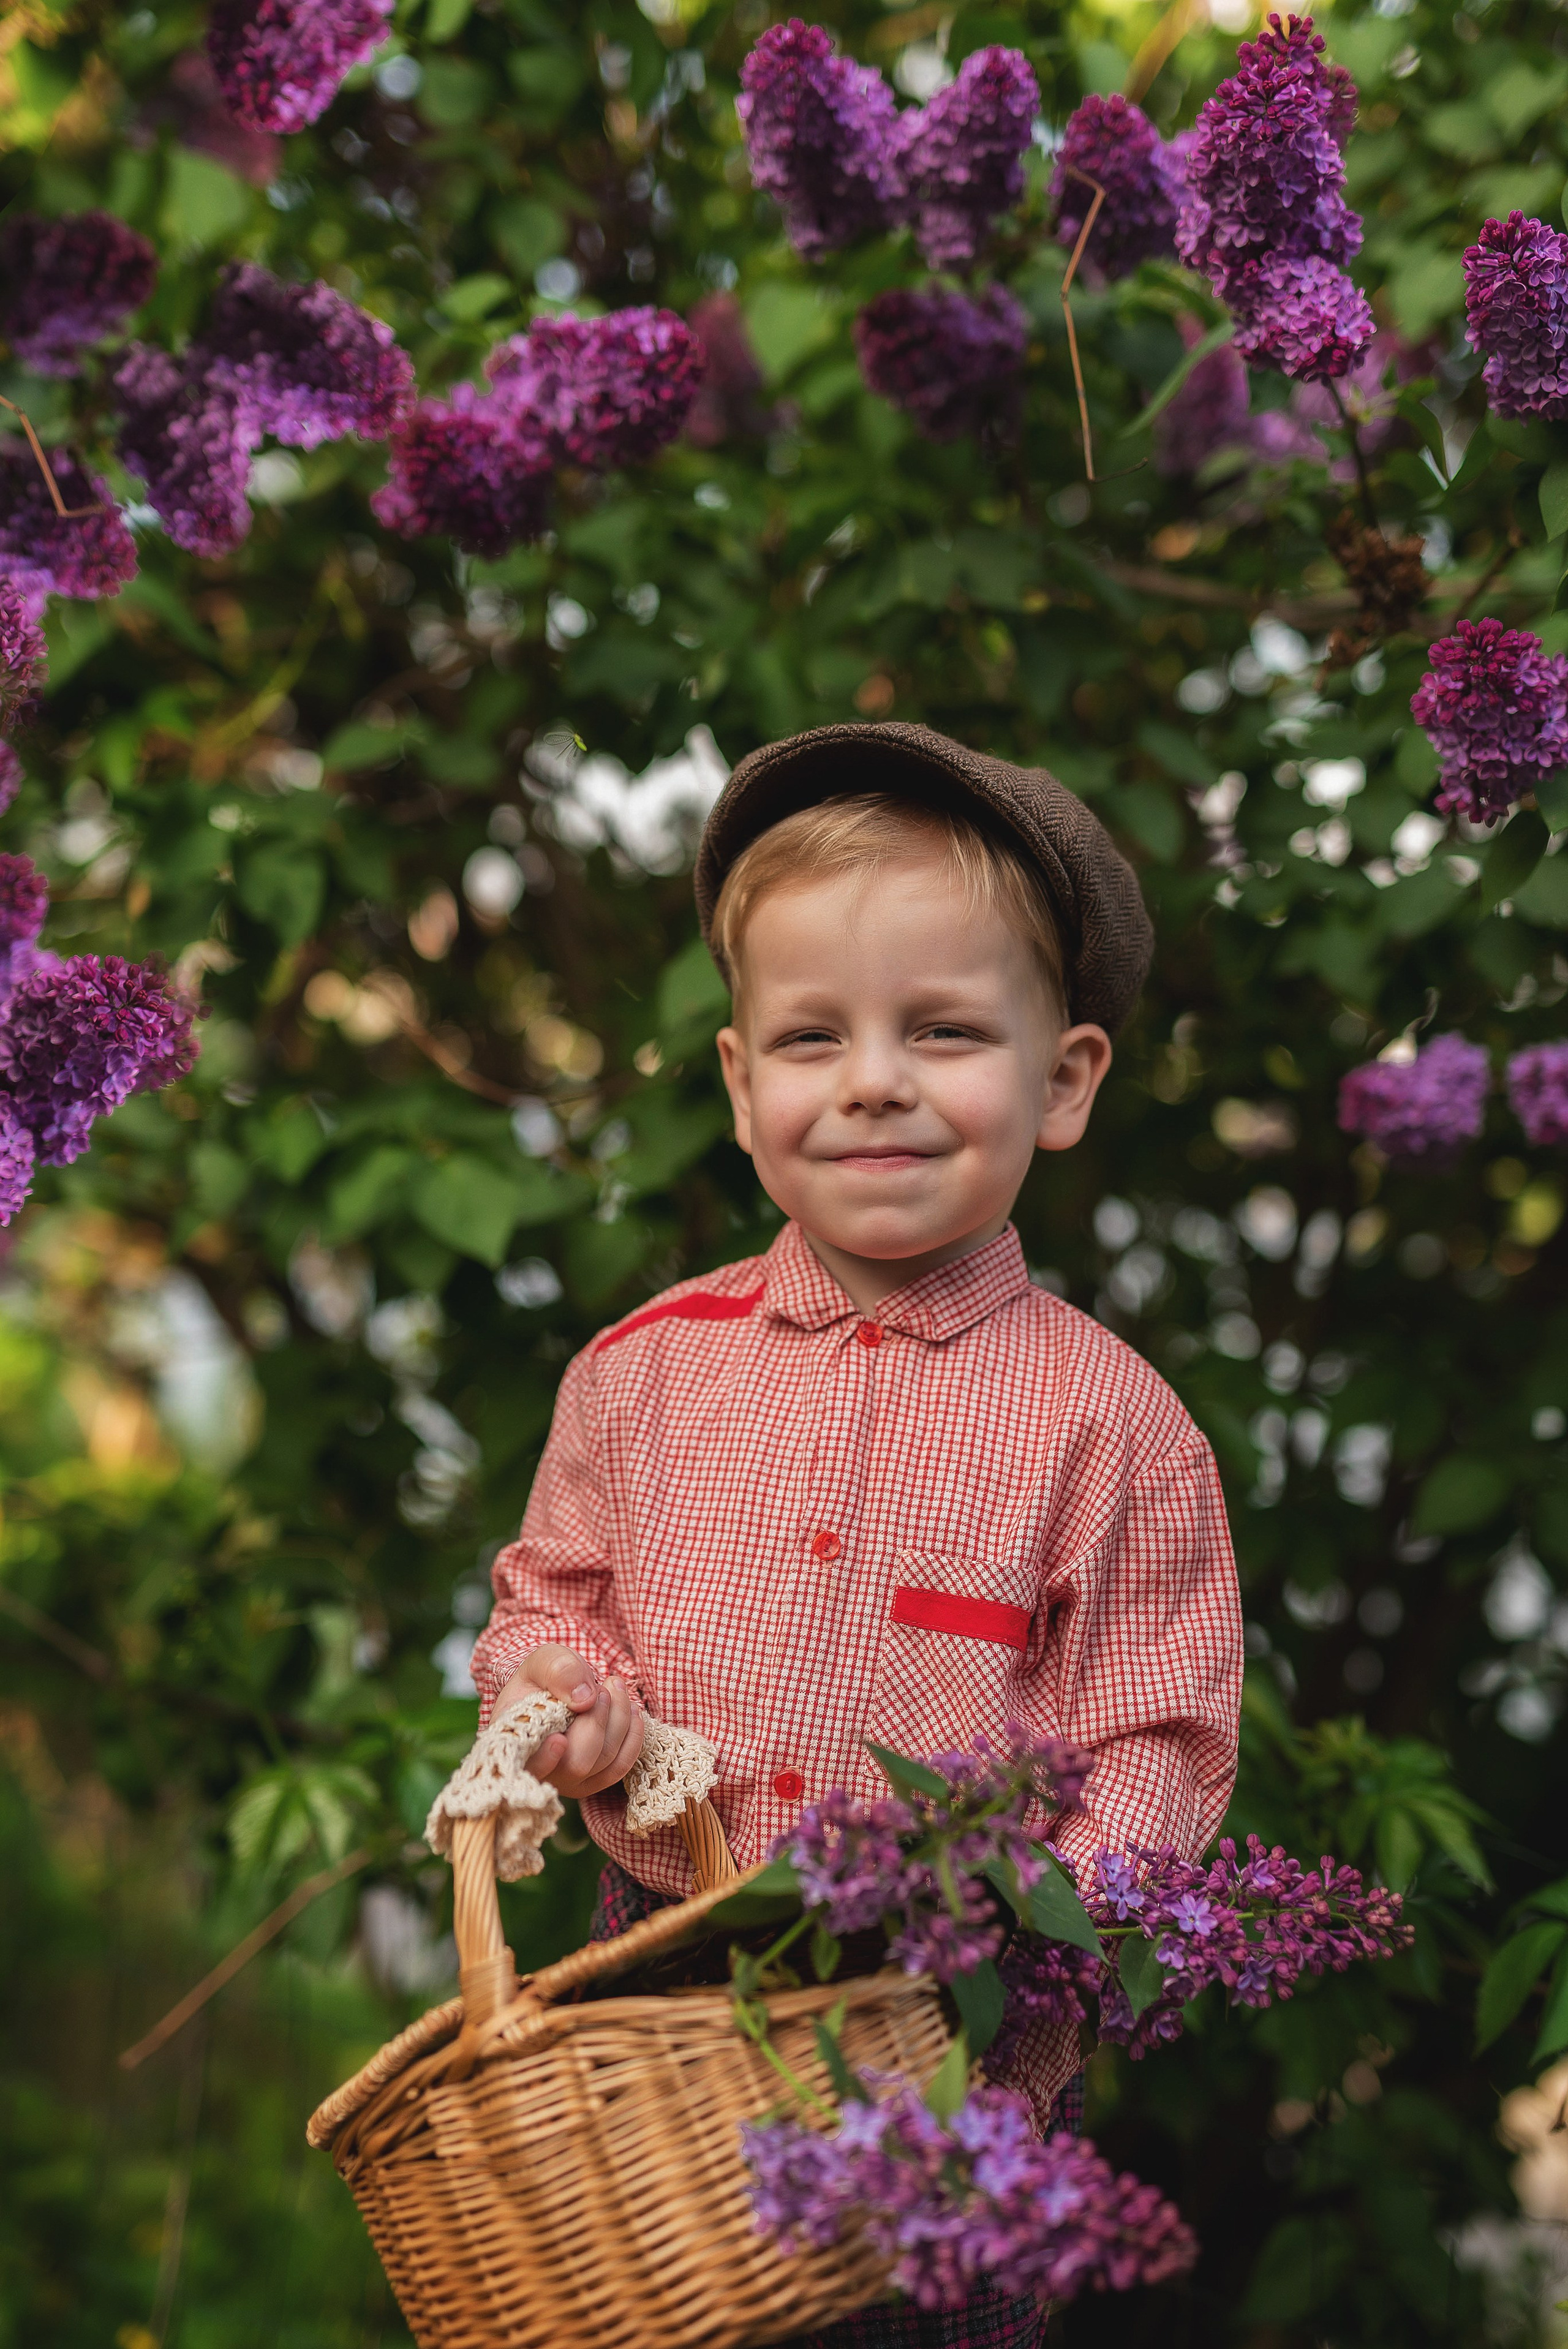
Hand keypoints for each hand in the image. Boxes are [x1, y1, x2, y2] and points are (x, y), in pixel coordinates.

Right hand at [494, 1643, 644, 1797]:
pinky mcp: (593, 1781)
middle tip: (603, 1687)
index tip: (559, 1740)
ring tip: (616, 1687)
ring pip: (604, 1762)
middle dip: (597, 1721)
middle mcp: (540, 1772)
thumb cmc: (545, 1677)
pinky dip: (632, 1737)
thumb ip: (557, 1670)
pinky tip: (631, 1711)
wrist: (558, 1690)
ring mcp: (568, 1782)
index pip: (528, 1765)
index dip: (545, 1760)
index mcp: (514, 1743)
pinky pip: (620, 1767)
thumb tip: (585, 1699)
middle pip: (577, 1764)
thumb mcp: (544, 1661)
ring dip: (619, 1721)